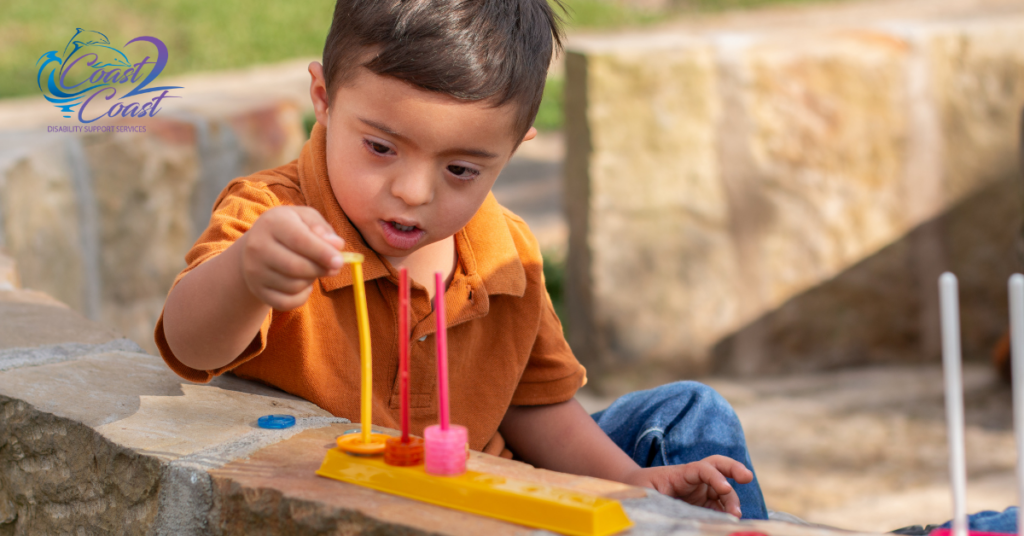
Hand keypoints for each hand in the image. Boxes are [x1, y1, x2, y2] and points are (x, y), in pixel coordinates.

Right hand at [240, 206, 345, 309]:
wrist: (258, 245)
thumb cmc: (291, 229)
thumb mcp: (307, 219)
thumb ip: (324, 229)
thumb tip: (337, 245)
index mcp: (273, 222)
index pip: (299, 240)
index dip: (322, 253)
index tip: (339, 261)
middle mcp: (258, 246)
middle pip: (295, 266)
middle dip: (320, 269)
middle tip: (334, 268)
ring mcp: (254, 270)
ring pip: (293, 286)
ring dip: (311, 281)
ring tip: (312, 270)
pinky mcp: (257, 290)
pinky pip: (286, 303)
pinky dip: (301, 297)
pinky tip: (303, 285)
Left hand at [622, 455, 752, 517]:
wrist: (636, 490)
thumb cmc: (640, 489)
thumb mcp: (644, 494)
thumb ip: (658, 501)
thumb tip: (672, 517)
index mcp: (680, 473)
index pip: (702, 469)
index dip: (715, 476)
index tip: (725, 488)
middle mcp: (694, 479)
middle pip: (718, 466)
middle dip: (734, 468)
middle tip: (747, 477)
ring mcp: (700, 491)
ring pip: (723, 491)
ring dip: (732, 502)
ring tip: (735, 517)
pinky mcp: (703, 504)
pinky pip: (719, 507)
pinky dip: (726, 514)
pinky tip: (728, 522)